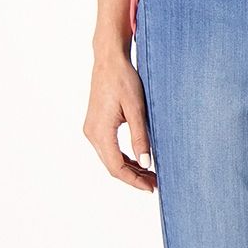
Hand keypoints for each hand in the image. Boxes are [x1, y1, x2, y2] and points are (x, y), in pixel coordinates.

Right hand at [85, 48, 155, 190]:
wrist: (109, 60)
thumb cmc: (123, 80)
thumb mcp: (136, 109)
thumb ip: (140, 137)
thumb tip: (146, 163)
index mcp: (100, 131)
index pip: (116, 167)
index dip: (134, 180)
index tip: (151, 187)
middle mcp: (92, 133)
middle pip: (112, 166)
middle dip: (133, 177)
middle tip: (155, 183)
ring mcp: (92, 129)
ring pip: (110, 159)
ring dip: (129, 168)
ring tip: (150, 174)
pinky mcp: (96, 125)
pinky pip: (108, 148)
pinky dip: (123, 157)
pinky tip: (139, 160)